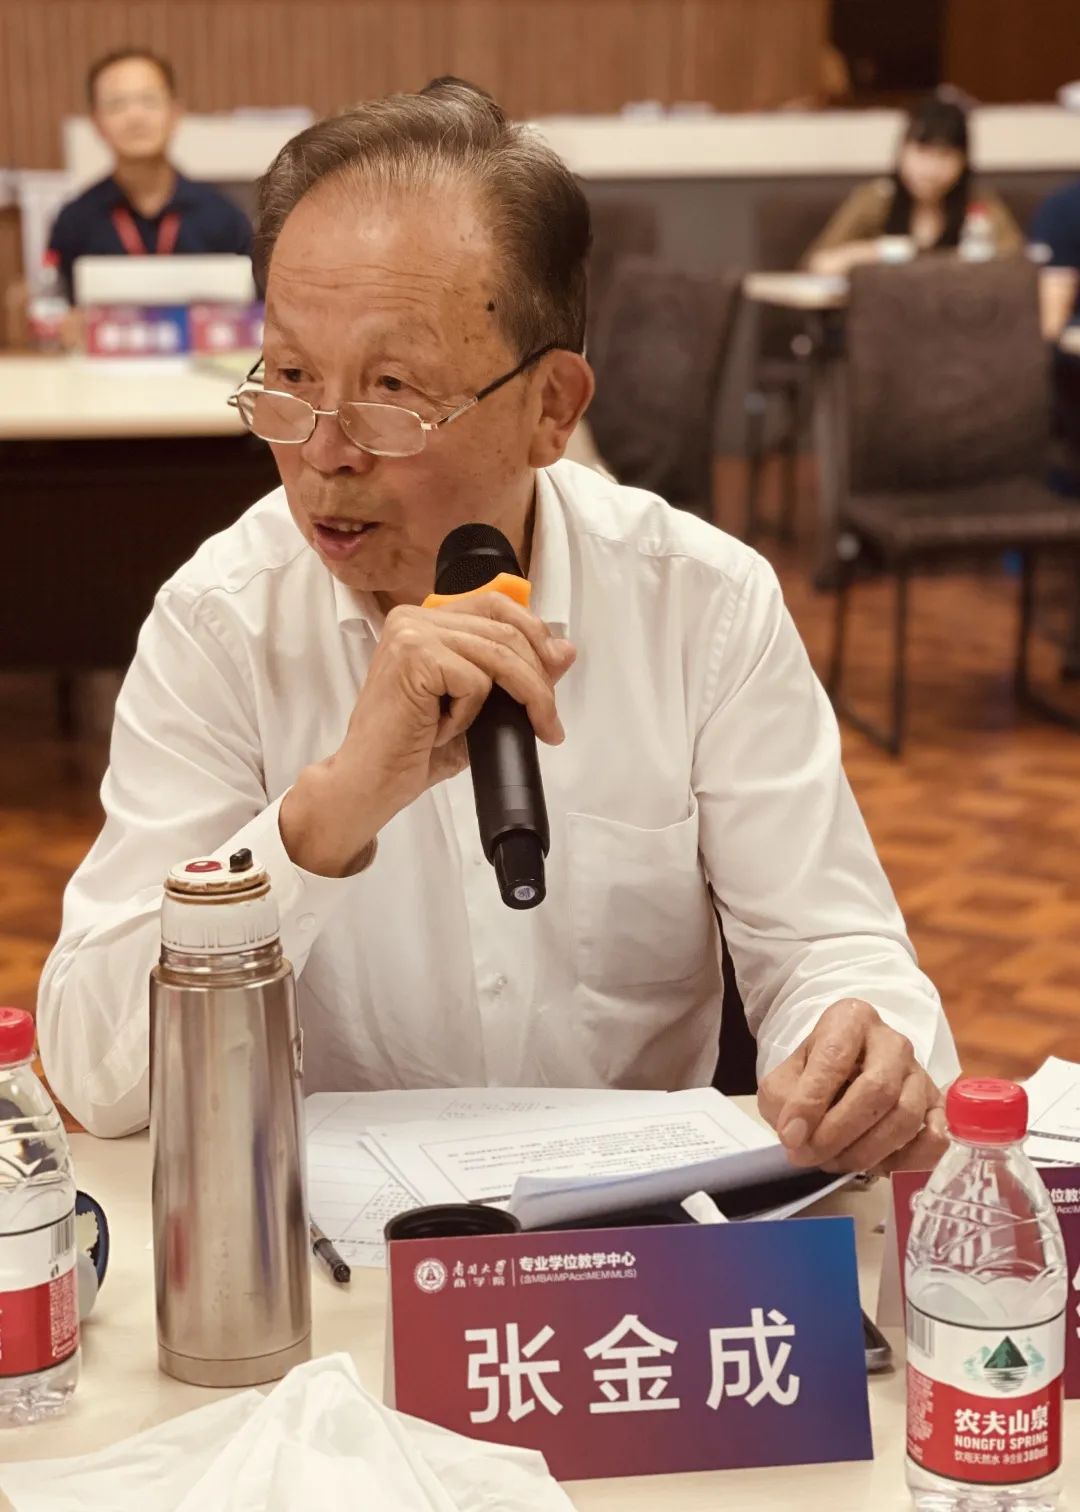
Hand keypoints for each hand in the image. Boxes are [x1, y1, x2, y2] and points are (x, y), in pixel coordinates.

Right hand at [280, 593, 575, 875]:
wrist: (371, 782)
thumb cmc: (413, 748)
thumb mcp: (479, 707)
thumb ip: (517, 675)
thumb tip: (565, 650)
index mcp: (426, 620)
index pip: (498, 606)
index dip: (535, 637)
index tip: (554, 677)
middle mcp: (414, 618)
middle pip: (505, 630)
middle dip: (539, 678)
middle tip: (549, 721)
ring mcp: (411, 634)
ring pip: (499, 654)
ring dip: (525, 697)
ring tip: (530, 729)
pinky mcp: (414, 657)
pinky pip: (474, 680)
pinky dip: (470, 714)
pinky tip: (443, 730)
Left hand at [757, 999, 947, 1174]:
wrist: (841, 1075)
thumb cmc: (811, 1074)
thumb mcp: (785, 1078)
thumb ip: (785, 1102)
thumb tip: (797, 1137)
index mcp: (850, 1020)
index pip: (834, 1058)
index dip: (811, 1102)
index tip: (790, 1137)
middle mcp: (891, 1041)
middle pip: (877, 1089)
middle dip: (840, 1132)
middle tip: (810, 1156)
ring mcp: (918, 1072)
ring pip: (905, 1116)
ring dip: (868, 1151)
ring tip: (835, 1162)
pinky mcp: (936, 1104)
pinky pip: (936, 1135)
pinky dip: (912, 1159)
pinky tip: (881, 1167)